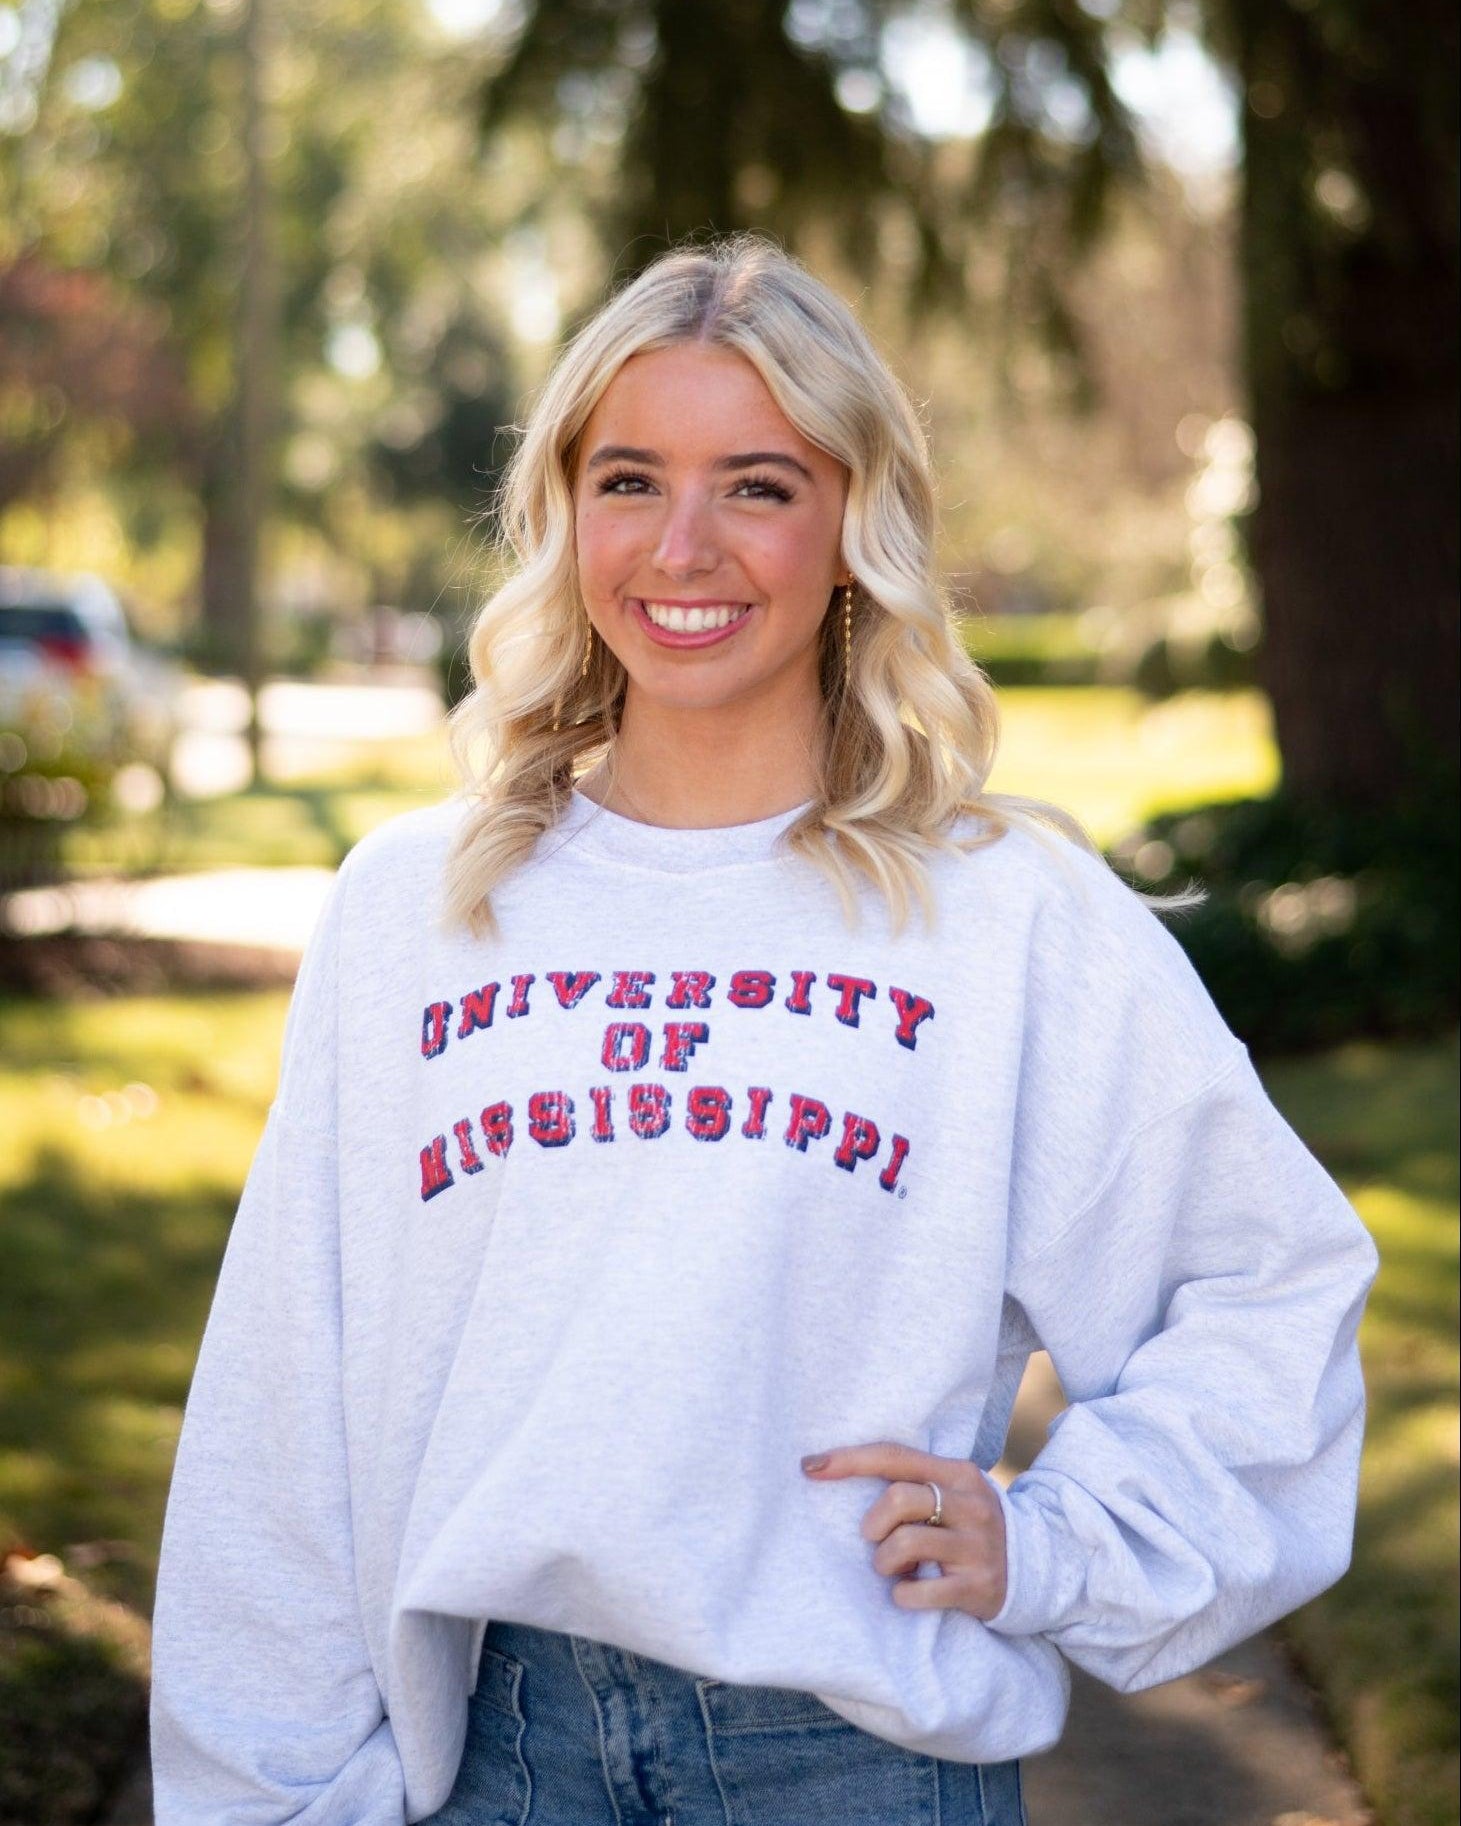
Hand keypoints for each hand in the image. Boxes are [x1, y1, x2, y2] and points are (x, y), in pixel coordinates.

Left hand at [801, 1441, 1008, 1618]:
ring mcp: (976, 1546)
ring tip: (893, 1569)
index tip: (810, 1466)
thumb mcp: (954, 1492)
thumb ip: (914, 1481)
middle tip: (875, 1541)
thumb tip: (841, 1473)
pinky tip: (908, 1593)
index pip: (894, 1456)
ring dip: (885, 1562)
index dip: (848, 1460)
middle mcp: (971, 1504)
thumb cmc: (972, 1525)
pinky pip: (920, 1593)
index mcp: (958, 1473)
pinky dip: (902, 1596)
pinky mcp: (978, 1587)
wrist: (1038, 1567)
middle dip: (873, 1524)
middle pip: (898, 1499)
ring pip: (905, 1544)